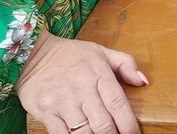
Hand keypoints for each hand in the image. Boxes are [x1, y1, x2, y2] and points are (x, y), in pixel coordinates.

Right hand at [16, 32, 145, 133]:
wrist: (32, 54)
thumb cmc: (70, 55)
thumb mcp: (100, 51)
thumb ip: (125, 64)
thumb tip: (143, 81)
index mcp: (98, 74)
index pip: (118, 104)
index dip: (129, 125)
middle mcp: (82, 89)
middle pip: (104, 124)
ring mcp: (63, 102)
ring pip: (85, 133)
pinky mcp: (46, 112)